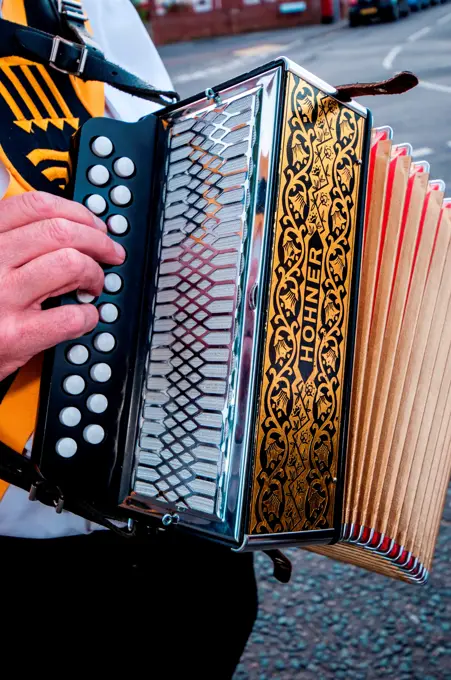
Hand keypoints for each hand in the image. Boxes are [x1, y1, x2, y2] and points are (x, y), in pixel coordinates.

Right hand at [0, 191, 124, 380]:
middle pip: (60, 231)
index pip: (36, 206)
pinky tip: (85, 317)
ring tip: (94, 285)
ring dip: (95, 274)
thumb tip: (66, 227)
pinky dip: (88, 316)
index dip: (76, 212)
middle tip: (110, 253)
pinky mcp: (16, 335)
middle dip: (98, 241)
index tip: (94, 224)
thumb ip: (13, 241)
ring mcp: (3, 298)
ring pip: (70, 264)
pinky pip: (70, 316)